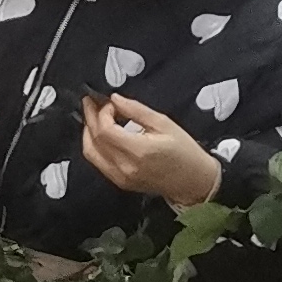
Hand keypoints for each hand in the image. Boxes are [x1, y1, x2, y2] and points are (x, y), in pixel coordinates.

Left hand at [81, 93, 221, 205]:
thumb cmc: (184, 152)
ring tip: (93, 116)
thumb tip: (115, 99)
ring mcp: (120, 177)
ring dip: (88, 132)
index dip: (102, 112)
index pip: (105, 130)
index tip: (108, 102)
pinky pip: (97, 162)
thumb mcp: (164, 123)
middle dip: (90, 118)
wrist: (193, 181)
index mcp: (138, 151)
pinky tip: (99, 134)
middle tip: (91, 102)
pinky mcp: (119, 182)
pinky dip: (94, 145)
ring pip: (90, 152)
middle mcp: (125, 166)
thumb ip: (136, 110)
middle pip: (94, 140)